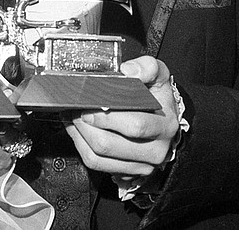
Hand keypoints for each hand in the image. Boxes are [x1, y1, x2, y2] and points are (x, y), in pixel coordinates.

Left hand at [64, 56, 178, 176]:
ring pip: (98, 157)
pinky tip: (76, 130)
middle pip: (110, 144)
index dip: (107, 117)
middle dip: (86, 125)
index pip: (135, 126)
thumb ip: (147, 67)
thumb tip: (128, 70)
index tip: (90, 104)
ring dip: (79, 135)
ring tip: (73, 117)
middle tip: (76, 108)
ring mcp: (141, 165)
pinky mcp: (126, 172)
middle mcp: (155, 150)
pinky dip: (80, 146)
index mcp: (164, 125)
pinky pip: (96, 164)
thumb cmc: (158, 97)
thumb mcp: (159, 75)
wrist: (165, 120)